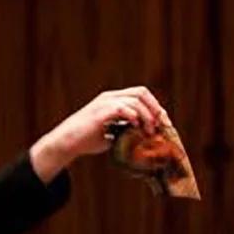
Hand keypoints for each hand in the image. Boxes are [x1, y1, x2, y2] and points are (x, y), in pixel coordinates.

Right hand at [29, 86, 170, 179]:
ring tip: (150, 131)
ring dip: (147, 116)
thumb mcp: (113, 132)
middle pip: (141, 92)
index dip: (155, 107)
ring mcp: (106, 102)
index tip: (165, 123)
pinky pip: (123, 108)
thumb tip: (146, 137)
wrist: (69, 141)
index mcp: (114, 99)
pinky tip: (136, 128)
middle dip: (156, 108)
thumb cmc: (89, 139)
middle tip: (163, 125)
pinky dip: (134, 117)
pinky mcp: (101, 111)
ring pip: (135, 100)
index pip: (141, 95)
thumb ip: (128, 129)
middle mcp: (111, 97)